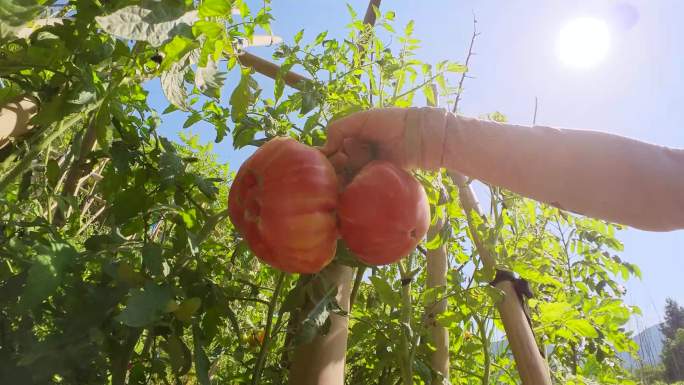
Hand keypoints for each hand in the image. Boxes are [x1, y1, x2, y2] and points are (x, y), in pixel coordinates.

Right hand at [320, 107, 448, 178]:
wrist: (421, 137)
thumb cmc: (392, 123)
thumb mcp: (362, 119)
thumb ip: (339, 129)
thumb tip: (325, 149)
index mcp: (353, 138)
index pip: (332, 151)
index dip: (329, 156)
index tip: (333, 156)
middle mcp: (359, 153)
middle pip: (338, 167)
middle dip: (339, 167)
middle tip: (350, 162)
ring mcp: (369, 167)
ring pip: (349, 177)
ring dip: (347, 177)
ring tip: (354, 174)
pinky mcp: (379, 179)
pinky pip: (363, 186)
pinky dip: (357, 187)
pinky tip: (356, 187)